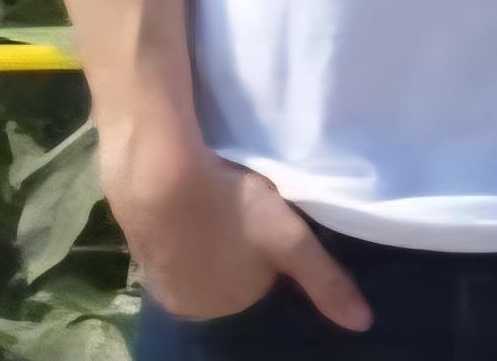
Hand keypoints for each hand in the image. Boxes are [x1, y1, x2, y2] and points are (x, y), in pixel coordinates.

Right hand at [103, 124, 369, 329]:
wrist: (160, 172)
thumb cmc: (233, 210)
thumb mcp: (290, 242)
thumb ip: (326, 281)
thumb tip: (363, 324)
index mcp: (215, 308)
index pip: (254, 280)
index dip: (268, 246)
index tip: (270, 217)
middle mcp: (180, 301)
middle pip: (225, 268)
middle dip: (238, 242)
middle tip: (243, 204)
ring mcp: (152, 272)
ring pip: (198, 251)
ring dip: (210, 228)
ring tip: (220, 196)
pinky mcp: (133, 240)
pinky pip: (172, 235)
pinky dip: (183, 218)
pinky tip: (193, 194)